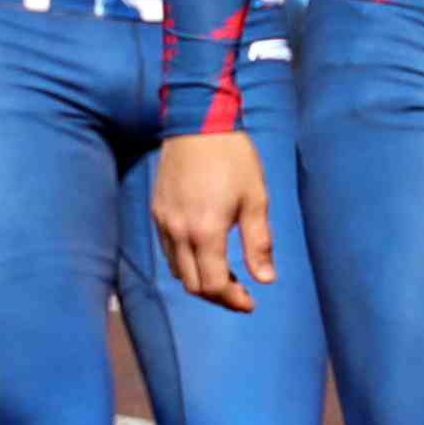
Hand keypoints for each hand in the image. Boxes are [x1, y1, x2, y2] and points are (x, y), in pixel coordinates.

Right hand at [151, 129, 275, 312]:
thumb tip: (266, 279)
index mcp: (206, 231)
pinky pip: (168, 251)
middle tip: (240, 293)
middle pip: (193, 284)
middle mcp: (179, 232)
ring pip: (177, 270)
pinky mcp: (157, 212)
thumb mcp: (255, 199)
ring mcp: (164, 222)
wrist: (198, 122)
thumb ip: (259, 243)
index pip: (213, 285)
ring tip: (224, 275)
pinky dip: (185, 262)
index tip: (250, 302)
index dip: (232, 300)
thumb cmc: (233, 158)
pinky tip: (204, 253)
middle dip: (217, 296)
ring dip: (200, 280)